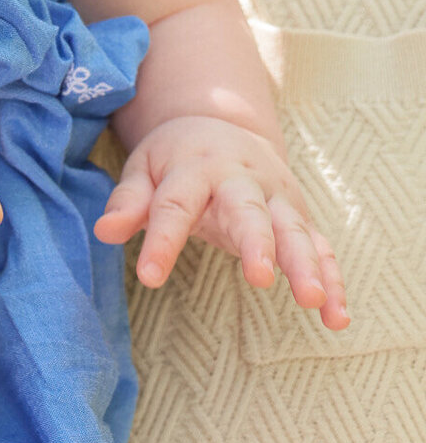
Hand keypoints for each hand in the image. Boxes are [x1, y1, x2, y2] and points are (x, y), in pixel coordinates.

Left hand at [94, 114, 348, 329]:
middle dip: (257, 243)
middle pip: (249, 211)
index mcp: (195, 166)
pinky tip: (337, 318)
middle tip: (261, 278)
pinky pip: (321, 247)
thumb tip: (104, 232)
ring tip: (312, 300)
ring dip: (305, 264)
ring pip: (295, 229)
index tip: (149, 278)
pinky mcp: (299, 216)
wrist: (223, 124)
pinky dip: (333, 280)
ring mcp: (276, 197)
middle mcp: (241, 179)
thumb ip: (129, 200)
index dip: (161, 241)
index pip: (175, 206)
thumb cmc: (175, 157)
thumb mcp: (144, 168)